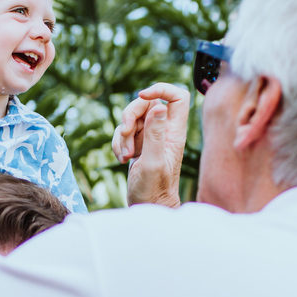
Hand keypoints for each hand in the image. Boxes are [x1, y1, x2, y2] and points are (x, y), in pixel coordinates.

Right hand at [113, 83, 188, 207]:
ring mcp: (150, 137)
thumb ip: (155, 134)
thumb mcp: (153, 161)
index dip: (161, 89)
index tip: (142, 97)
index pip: (178, 96)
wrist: (148, 206)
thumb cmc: (154, 189)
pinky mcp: (138, 145)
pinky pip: (124, 132)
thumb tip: (160, 106)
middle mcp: (164, 131)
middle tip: (125, 133)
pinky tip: (122, 159)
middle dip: (130, 116)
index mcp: (174, 132)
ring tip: (126, 155)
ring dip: (122, 134)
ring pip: (132, 118)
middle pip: (147, 104)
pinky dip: (118, 143)